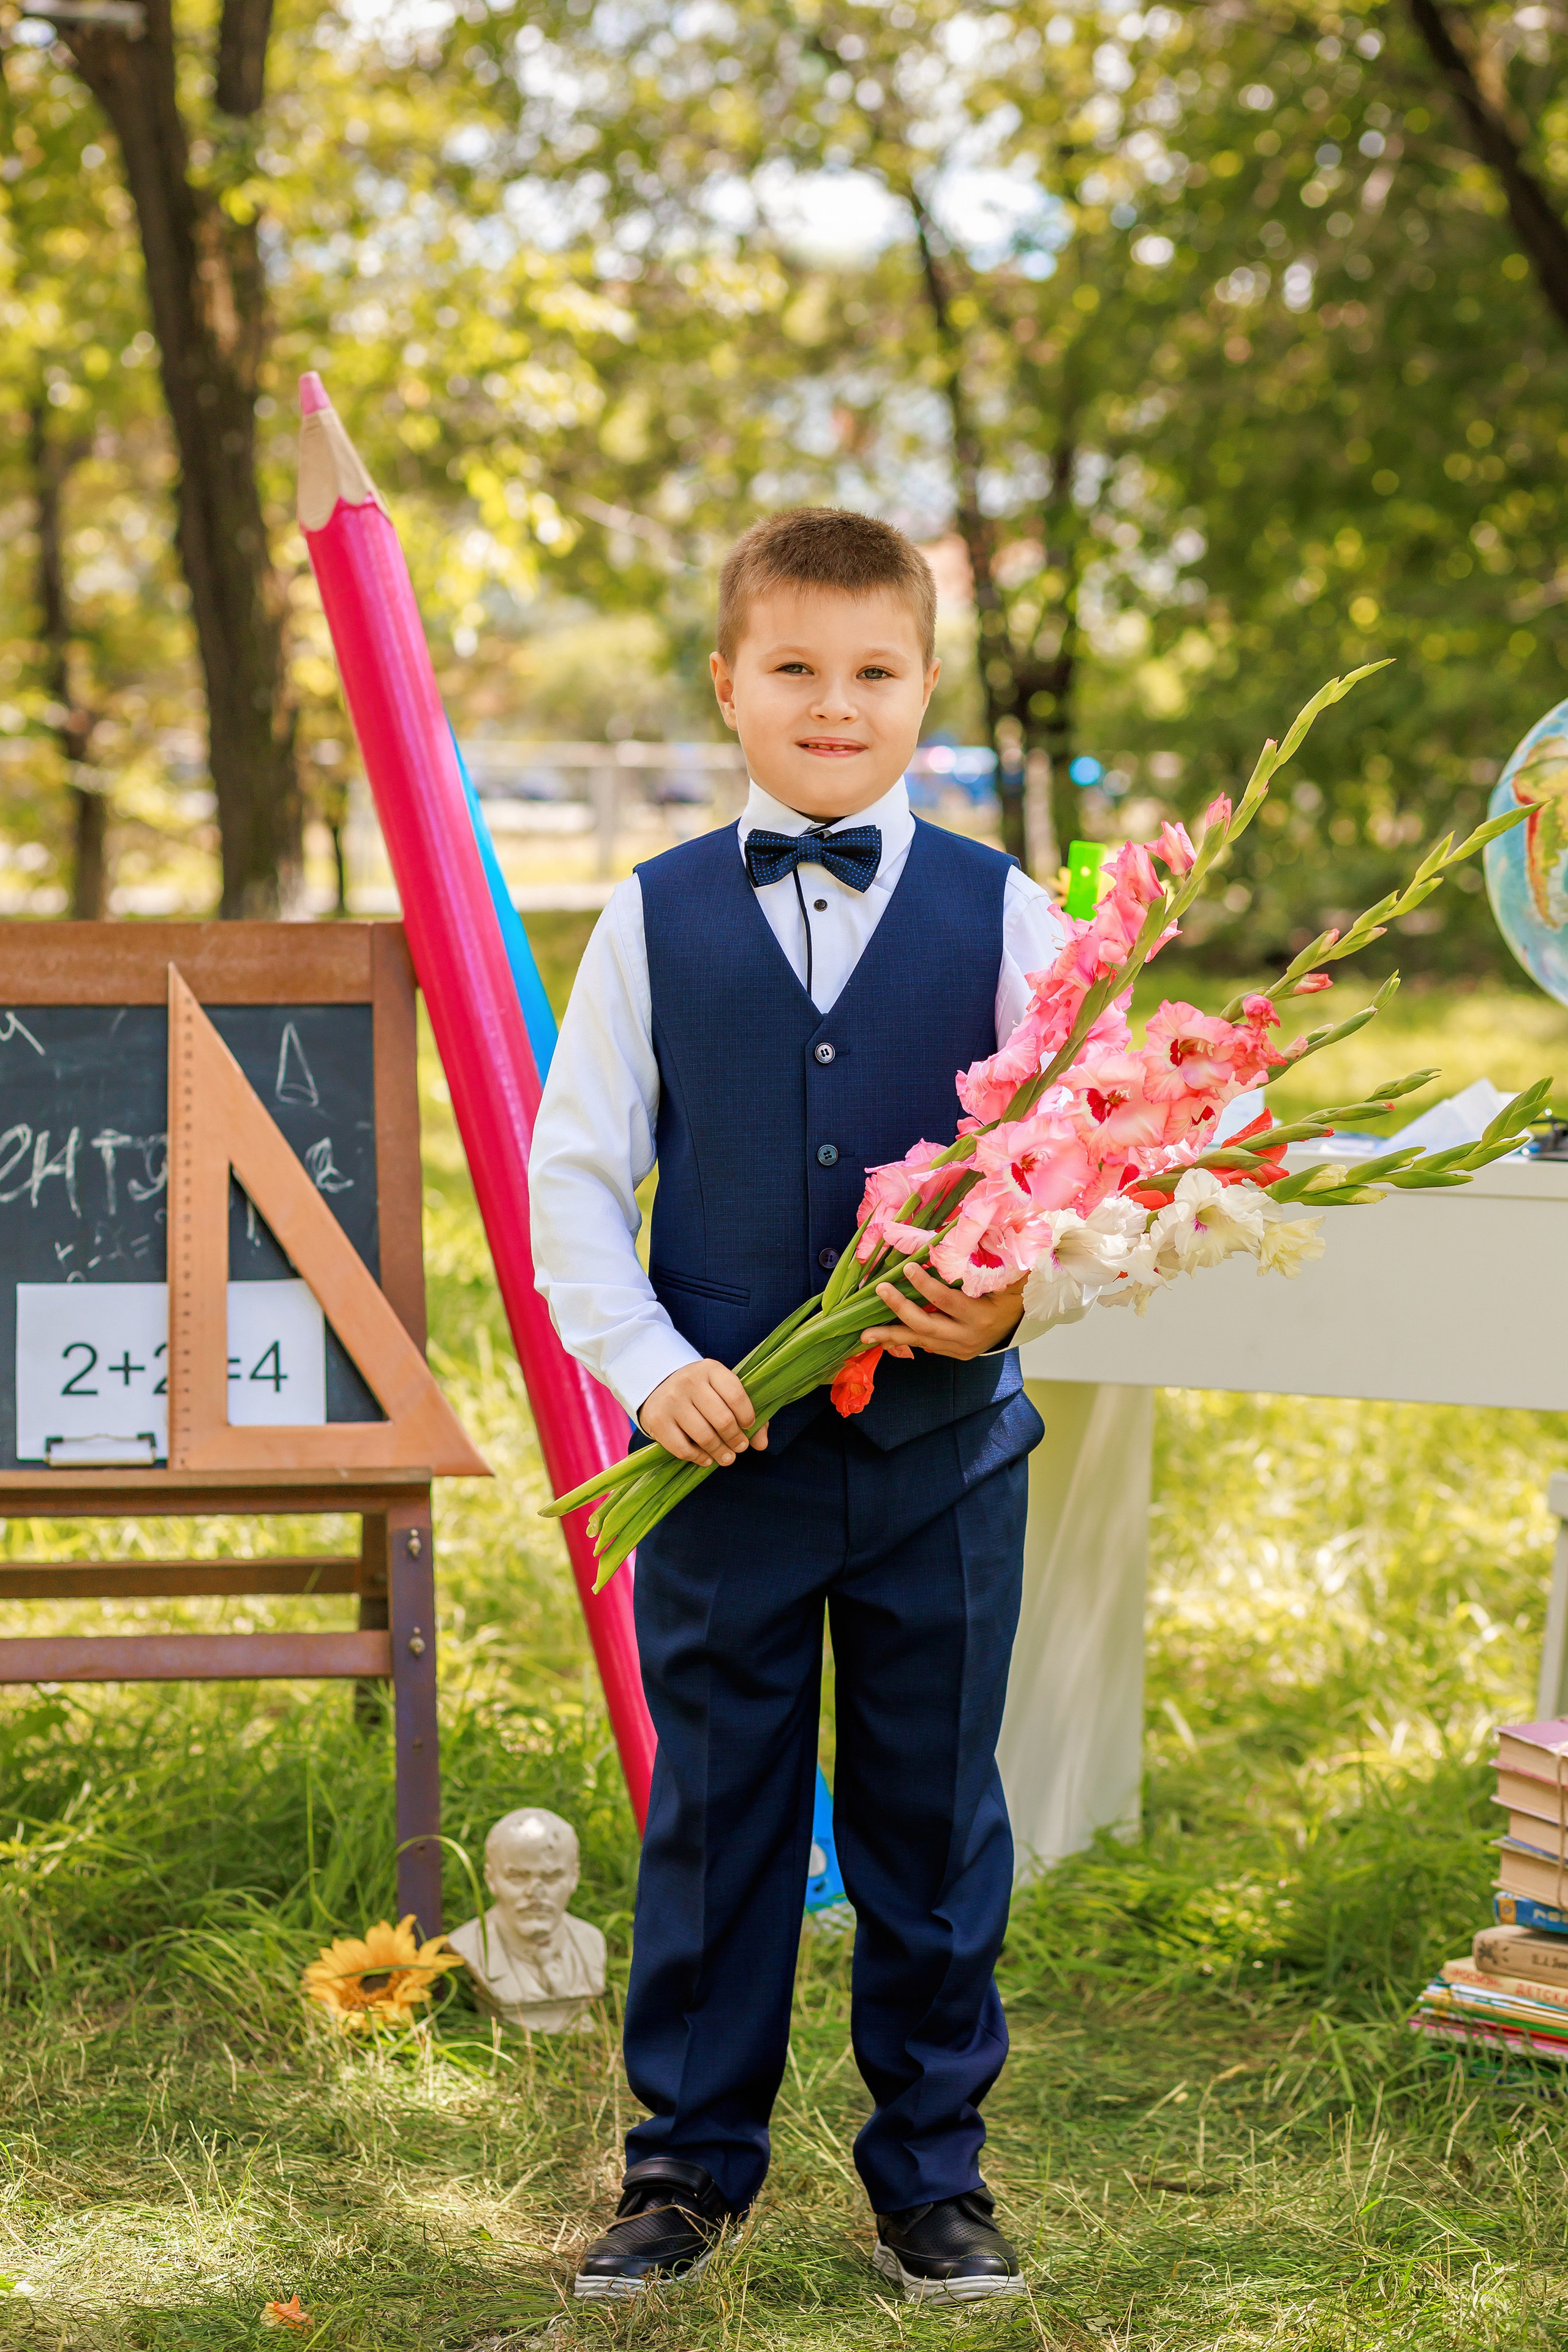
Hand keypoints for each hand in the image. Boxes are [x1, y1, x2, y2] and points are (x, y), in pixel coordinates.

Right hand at [638, 1360, 768, 1467]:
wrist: (657, 1385)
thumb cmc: (699, 1391)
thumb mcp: (721, 1391)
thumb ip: (746, 1414)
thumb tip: (761, 1444)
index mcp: (710, 1369)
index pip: (736, 1395)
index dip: (747, 1416)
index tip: (749, 1427)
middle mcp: (689, 1382)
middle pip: (722, 1419)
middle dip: (736, 1439)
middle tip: (740, 1447)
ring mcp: (671, 1401)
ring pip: (704, 1436)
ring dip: (720, 1452)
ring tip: (727, 1458)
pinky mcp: (657, 1420)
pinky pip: (683, 1448)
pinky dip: (699, 1458)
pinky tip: (706, 1459)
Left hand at [858, 1262, 1026, 1360]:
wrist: (1020, 1322)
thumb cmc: (1013, 1292)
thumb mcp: (1010, 1277)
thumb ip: (998, 1259)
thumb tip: (984, 1230)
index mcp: (981, 1317)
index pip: (947, 1301)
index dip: (926, 1286)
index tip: (908, 1267)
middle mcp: (968, 1337)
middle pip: (927, 1325)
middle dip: (900, 1308)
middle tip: (880, 1290)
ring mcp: (959, 1348)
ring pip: (920, 1340)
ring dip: (891, 1334)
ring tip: (864, 1334)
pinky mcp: (952, 1353)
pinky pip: (923, 1345)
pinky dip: (901, 1340)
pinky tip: (880, 1338)